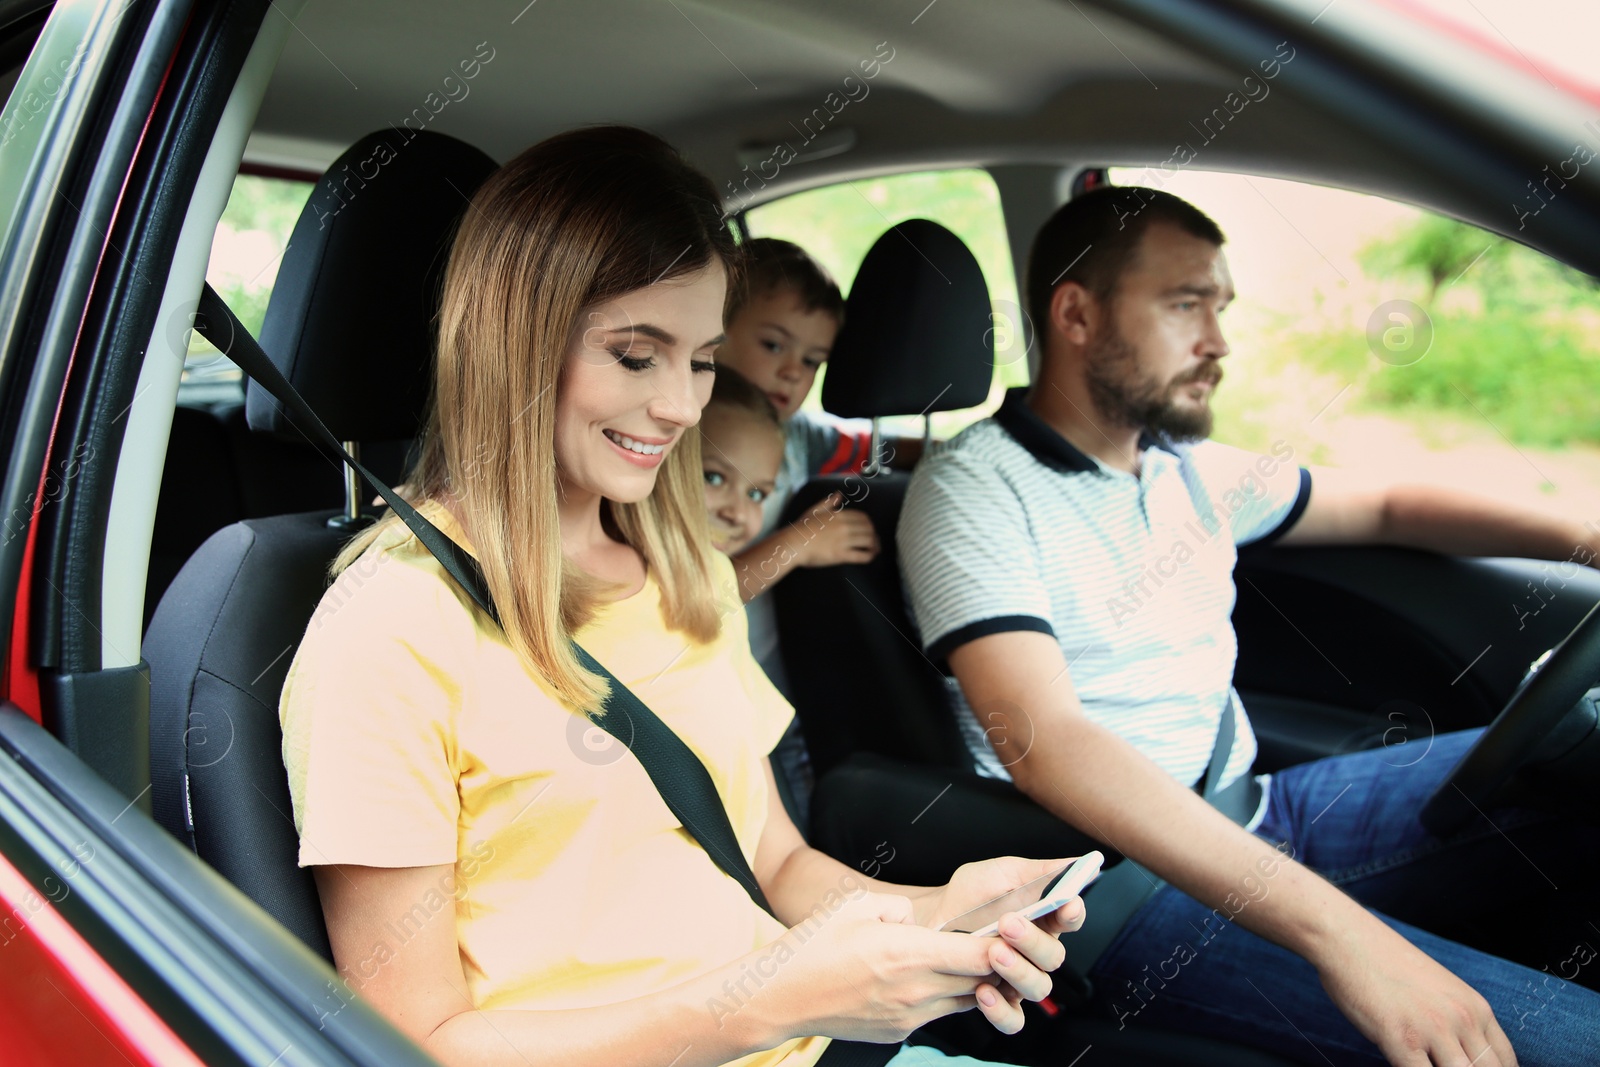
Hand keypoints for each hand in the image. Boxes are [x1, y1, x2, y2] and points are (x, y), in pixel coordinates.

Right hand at [763, 889, 1004, 1043]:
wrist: (781, 996)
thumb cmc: (814, 945)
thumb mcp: (856, 905)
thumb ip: (899, 908)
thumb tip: (920, 922)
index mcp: (908, 953)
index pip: (981, 955)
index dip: (1006, 944)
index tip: (1017, 930)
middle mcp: (915, 990)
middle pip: (981, 981)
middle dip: (997, 963)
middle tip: (1005, 942)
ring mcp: (908, 1016)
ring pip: (964, 1000)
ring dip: (975, 982)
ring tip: (972, 959)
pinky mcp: (898, 1032)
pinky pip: (937, 1013)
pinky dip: (944, 996)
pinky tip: (931, 978)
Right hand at [792, 494, 878, 567]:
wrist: (793, 543)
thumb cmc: (801, 528)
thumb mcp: (814, 511)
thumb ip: (828, 503)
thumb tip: (839, 494)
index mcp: (839, 515)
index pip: (863, 517)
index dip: (869, 524)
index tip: (870, 529)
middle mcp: (844, 526)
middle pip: (869, 528)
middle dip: (874, 535)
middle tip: (875, 541)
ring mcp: (843, 540)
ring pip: (868, 541)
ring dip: (875, 545)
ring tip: (875, 550)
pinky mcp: (841, 555)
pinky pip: (861, 555)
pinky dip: (869, 556)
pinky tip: (870, 557)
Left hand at [914, 857, 1086, 1031]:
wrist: (932, 918)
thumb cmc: (969, 895)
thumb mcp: (1001, 873)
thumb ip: (1038, 872)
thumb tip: (1072, 865)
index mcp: (1043, 918)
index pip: (1070, 918)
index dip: (1072, 913)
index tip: (1066, 905)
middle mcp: (1035, 951)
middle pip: (1054, 957)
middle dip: (1033, 941)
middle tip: (1007, 924)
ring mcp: (1018, 978)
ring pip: (1038, 987)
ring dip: (1019, 971)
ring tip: (993, 953)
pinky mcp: (998, 1001)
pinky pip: (1013, 1020)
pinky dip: (1002, 1011)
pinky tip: (984, 991)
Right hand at [1315, 921, 1516, 1066]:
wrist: (1347, 938)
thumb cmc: (1384, 965)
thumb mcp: (1437, 990)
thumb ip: (1454, 1022)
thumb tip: (1458, 1058)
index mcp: (1476, 1007)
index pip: (1507, 1063)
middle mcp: (1463, 1019)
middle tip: (1441, 1066)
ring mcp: (1434, 1029)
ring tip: (1422, 1064)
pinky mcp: (1402, 1038)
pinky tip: (1400, 1064)